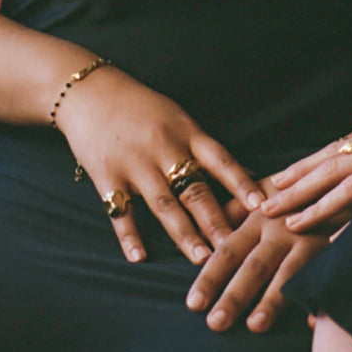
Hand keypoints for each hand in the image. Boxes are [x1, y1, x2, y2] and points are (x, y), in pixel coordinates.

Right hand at [54, 64, 263, 264]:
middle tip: (233, 248)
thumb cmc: (142, 107)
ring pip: (164, 204)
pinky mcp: (106, 175)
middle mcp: (164, 147)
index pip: (221, 160)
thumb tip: (242, 174)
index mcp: (186, 132)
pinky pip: (120, 210)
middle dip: (216, 221)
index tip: (260, 205)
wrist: (92, 92)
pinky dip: (129, 235)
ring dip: (184, 234)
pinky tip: (139, 257)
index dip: (241, 183)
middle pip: (195, 189)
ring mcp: (135, 163)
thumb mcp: (177, 117)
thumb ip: (203, 148)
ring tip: (201, 259)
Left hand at [186, 180, 328, 332]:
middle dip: (235, 295)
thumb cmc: (293, 189)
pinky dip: (319, 297)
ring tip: (255, 325)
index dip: (211, 276)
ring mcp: (310, 240)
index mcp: (258, 219)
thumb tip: (204, 236)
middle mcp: (282, 230)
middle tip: (215, 323)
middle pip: (255, 266)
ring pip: (288, 273)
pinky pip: (326, 274)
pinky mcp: (334, 246)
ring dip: (272, 300)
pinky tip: (310, 321)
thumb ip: (233, 211)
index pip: (229, 250)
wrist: (339, 176)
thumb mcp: (261, 191)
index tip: (194, 303)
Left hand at [263, 107, 351, 230]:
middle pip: (328, 164)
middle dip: (294, 184)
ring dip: (309, 199)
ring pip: (341, 179)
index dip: (303, 166)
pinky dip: (342, 209)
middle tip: (262, 202)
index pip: (333, 151)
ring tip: (283, 216)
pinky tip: (324, 226)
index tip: (276, 180)